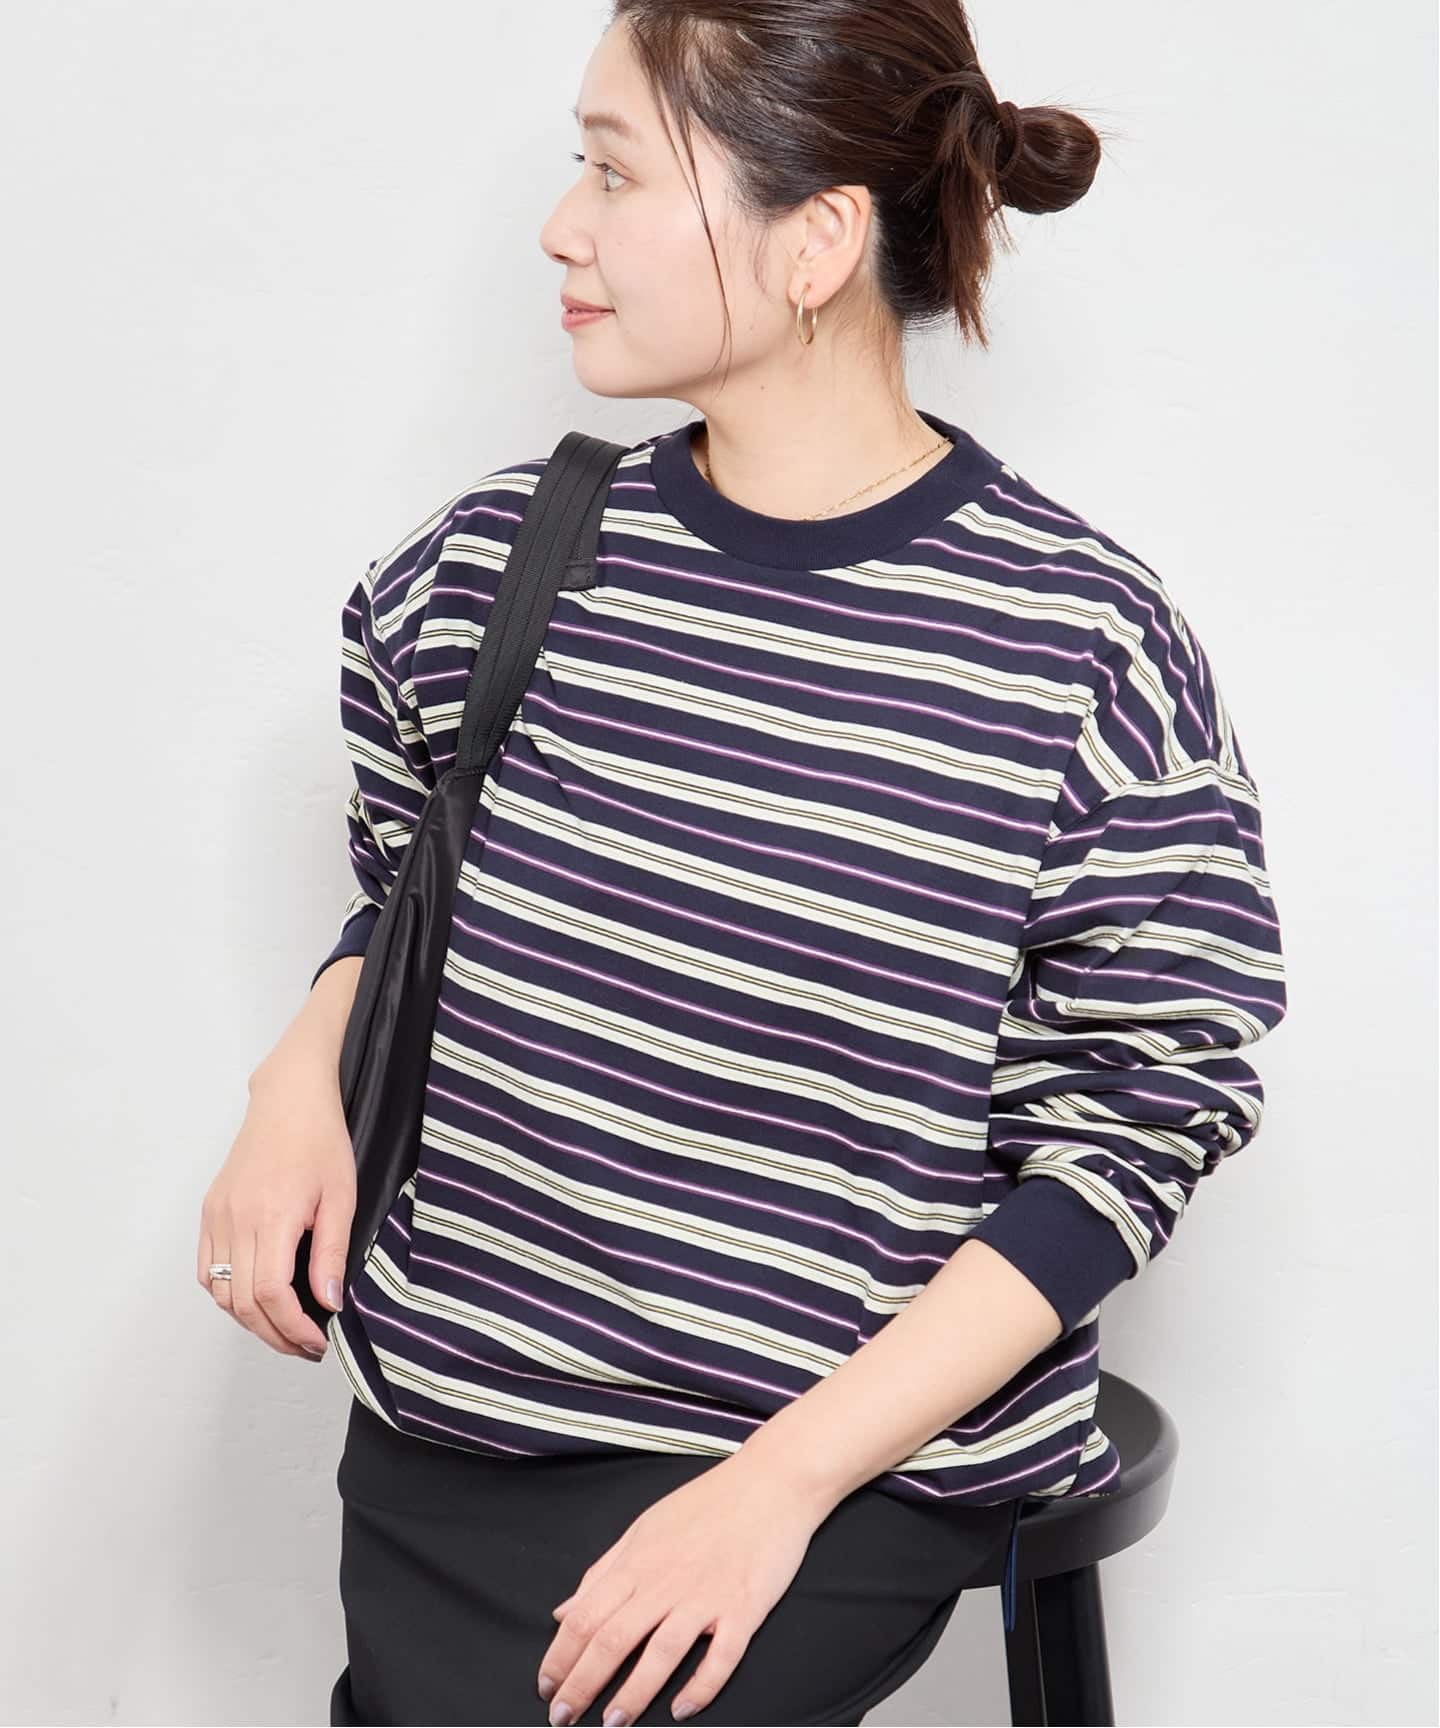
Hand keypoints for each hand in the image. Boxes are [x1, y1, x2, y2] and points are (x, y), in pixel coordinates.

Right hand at [196, 1062, 354, 1357]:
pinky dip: (226, 1294)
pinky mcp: (210, 1211)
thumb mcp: (342, 1198)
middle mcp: (235, 1219)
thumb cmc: (320, 1141)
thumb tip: (327, 1304)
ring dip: (249, 1320)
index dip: (292, 1328)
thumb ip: (331, 1254)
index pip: (270, 1295)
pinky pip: (206, 1269)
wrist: (289, 1099)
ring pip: (219, 1291)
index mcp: (272, 1216)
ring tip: (284, 1329)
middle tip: (304, 1347)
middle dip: (274, 1335)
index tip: (316, 1342)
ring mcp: (217, 1215)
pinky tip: (255, 1299)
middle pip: (242, 1302)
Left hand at [535, 1450, 830, 1725]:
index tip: (546, 1688)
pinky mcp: (744, 1607)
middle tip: (562, 1717)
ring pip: (661, 1652)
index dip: (560, 1657)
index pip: (586, 1615)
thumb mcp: (644, 1528)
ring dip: (633, 1693)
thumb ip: (603, 1572)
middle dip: (582, 1684)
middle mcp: (667, 1580)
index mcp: (638, 1560)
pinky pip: (721, 1656)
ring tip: (613, 1722)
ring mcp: (707, 1595)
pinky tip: (682, 1709)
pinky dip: (701, 1687)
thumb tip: (562, 1611)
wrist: (770, 1482)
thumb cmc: (705, 1505)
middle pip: (613, 1638)